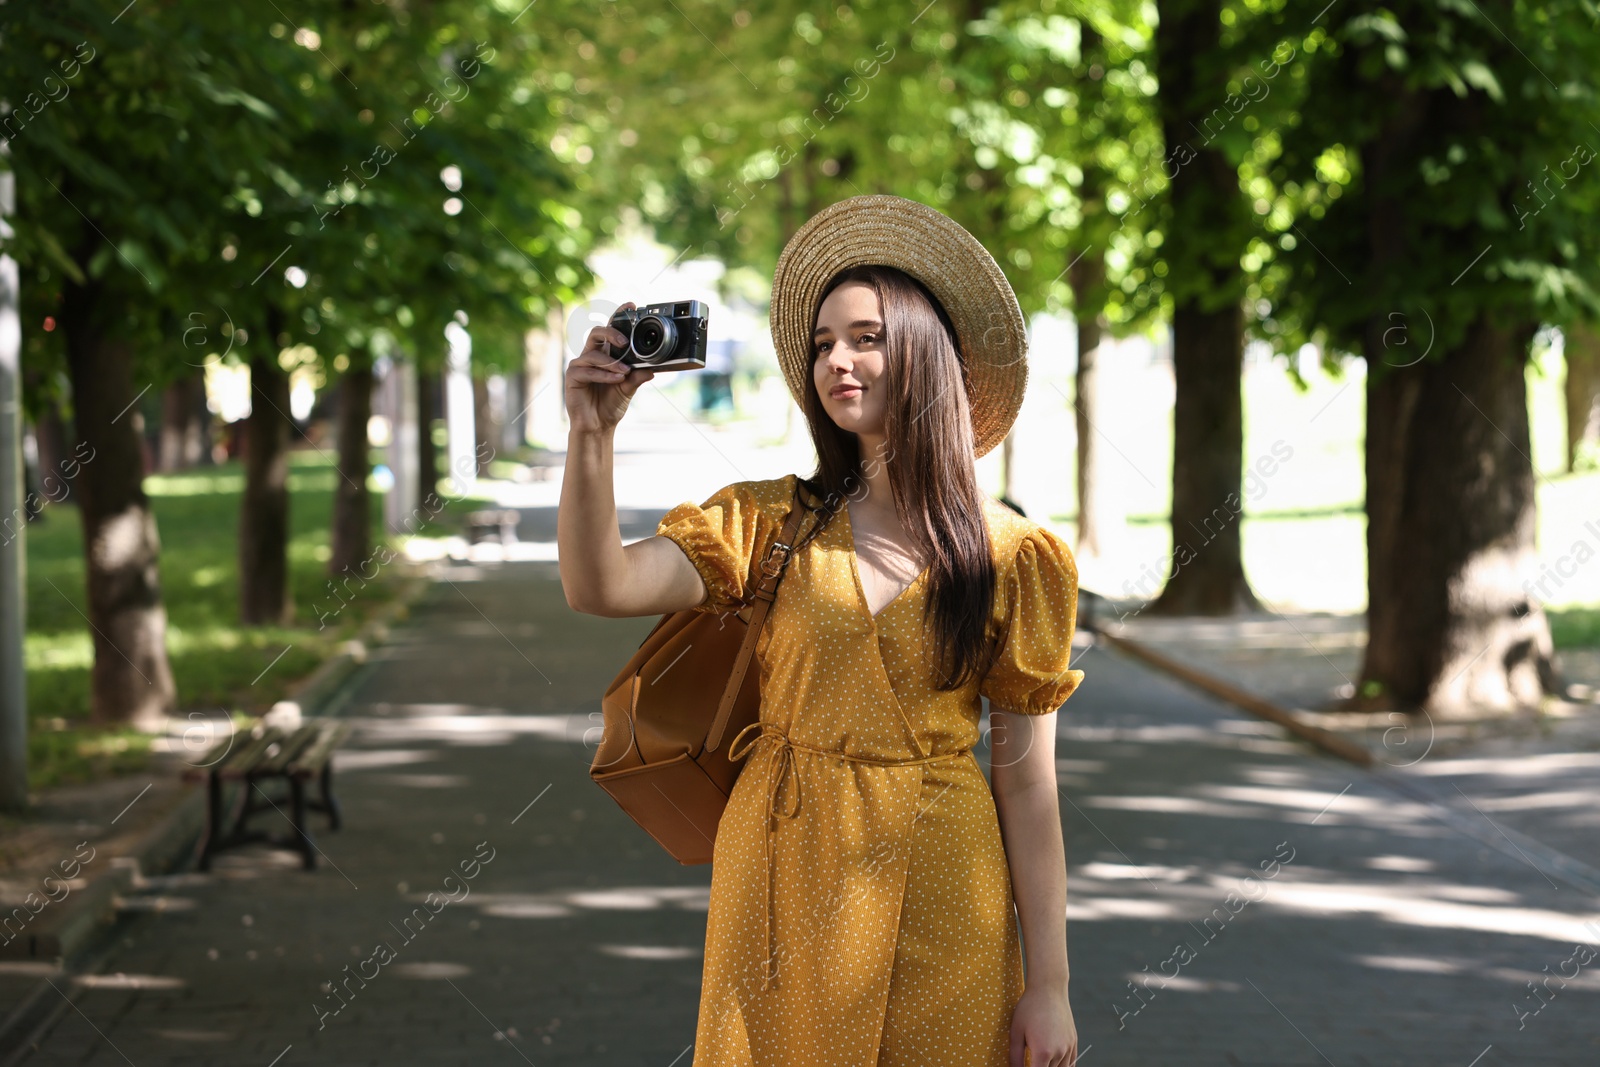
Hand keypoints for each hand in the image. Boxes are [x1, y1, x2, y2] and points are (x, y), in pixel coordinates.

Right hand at [565, 301, 656, 435]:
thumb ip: (638, 377)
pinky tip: (615, 379)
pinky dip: (603, 375)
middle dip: (611, 333)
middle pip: (596, 333)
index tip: (630, 306)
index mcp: (605, 354)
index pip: (610, 330)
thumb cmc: (611, 405)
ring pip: (593, 353)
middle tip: (624, 342)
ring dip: (611, 362)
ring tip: (624, 372)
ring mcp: (580, 365)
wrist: (598, 426)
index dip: (618, 316)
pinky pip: (587, 370)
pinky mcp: (573, 376)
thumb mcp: (629, 388)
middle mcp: (591, 356)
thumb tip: (652, 368)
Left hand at [1010, 982, 1077, 1066]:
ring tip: (1040, 1060)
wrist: (1048, 989)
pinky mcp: (1073, 1042)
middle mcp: (1059, 1052)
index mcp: (1043, 1052)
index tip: (1026, 1066)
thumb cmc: (1029, 1008)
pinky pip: (1071, 1063)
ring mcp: (1068, 1047)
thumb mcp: (1015, 1032)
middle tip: (1031, 1060)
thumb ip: (1015, 1057)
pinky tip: (1053, 1063)